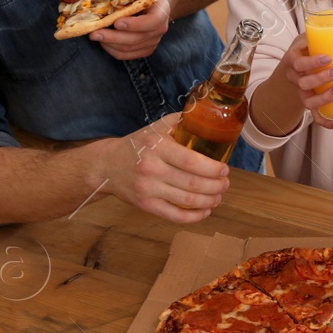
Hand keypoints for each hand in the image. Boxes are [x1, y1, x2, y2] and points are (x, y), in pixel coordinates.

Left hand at [90, 0, 171, 59]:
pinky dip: (112, 50)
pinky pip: (126, 55)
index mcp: (161, 12)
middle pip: (136, 39)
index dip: (134, 24)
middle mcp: (160, 30)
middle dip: (113, 37)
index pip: (151, 22)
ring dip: (109, 44)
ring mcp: (153, 42)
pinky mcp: (145, 50)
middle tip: (94, 33)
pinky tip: (103, 42)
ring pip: (129, 49)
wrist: (156, 3)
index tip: (116, 22)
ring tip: (94, 36)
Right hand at [99, 112, 229, 222]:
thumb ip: (181, 121)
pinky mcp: (145, 205)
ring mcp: (148, 189)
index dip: (213, 168)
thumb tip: (209, 115)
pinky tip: (206, 210)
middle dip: (216, 186)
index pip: (191, 160)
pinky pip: (174, 215)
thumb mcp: (156, 127)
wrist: (106, 165)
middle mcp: (152, 169)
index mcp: (157, 147)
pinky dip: (194, 217)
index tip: (224, 169)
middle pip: (193, 183)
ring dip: (210, 200)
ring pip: (187, 200)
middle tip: (225, 183)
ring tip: (219, 196)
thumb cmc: (137, 145)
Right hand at [281, 33, 332, 129]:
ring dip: (324, 99)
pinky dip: (326, 122)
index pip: (298, 63)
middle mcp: (294, 78)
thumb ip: (318, 33)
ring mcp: (301, 92)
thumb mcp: (306, 38)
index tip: (328, 58)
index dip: (312, 63)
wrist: (292, 66)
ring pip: (308, 101)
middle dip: (321, 78)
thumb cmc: (304, 50)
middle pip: (303, 83)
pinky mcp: (309, 102)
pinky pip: (314, 116)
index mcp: (292, 60)